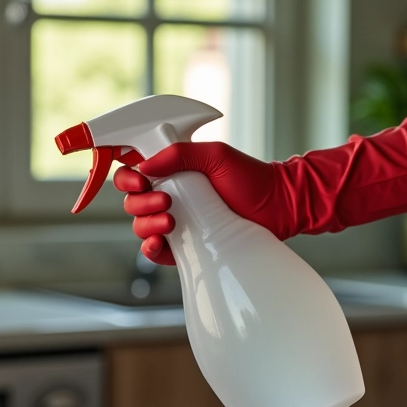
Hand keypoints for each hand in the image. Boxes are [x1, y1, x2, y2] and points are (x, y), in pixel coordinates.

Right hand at [113, 141, 283, 264]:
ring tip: (170, 222)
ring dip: (147, 224)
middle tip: (166, 201)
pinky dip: (150, 249)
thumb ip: (180, 154)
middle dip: (141, 203)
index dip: (128, 178)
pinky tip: (158, 243)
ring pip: (141, 226)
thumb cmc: (250, 178)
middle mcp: (169, 198)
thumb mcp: (216, 156)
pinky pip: (155, 252)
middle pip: (133, 203)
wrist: (278, 207)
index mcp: (172, 173)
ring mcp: (176, 224)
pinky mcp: (184, 248)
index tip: (141, 180)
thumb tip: (146, 166)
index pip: (134, 174)